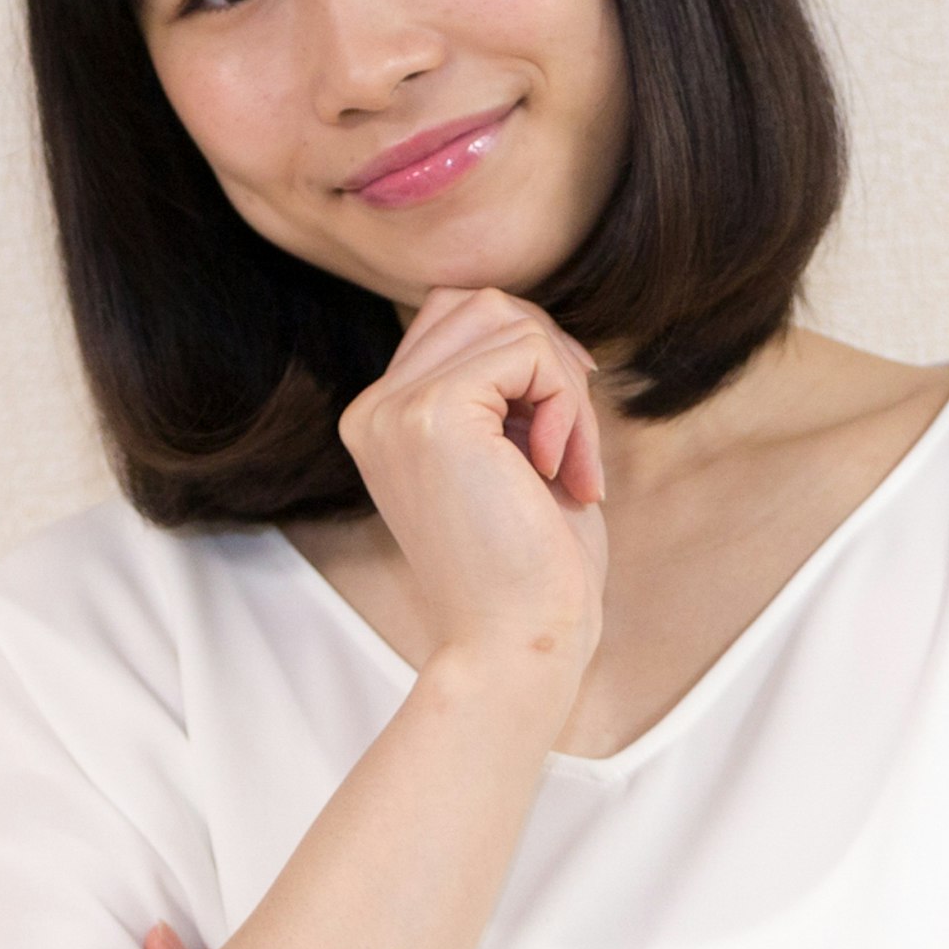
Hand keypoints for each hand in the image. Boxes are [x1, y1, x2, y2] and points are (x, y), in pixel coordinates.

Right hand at [337, 287, 610, 683]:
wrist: (517, 644)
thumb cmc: (530, 566)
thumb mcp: (509, 456)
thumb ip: (502, 389)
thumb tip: (533, 320)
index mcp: (381, 419)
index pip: (457, 320)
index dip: (530, 356)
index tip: (567, 427)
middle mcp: (373, 409)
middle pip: (480, 304)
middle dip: (550, 361)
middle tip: (576, 447)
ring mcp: (394, 409)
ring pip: (508, 319)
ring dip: (566, 387)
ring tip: (573, 464)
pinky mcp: (432, 415)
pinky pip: (527, 352)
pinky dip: (568, 403)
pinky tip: (562, 468)